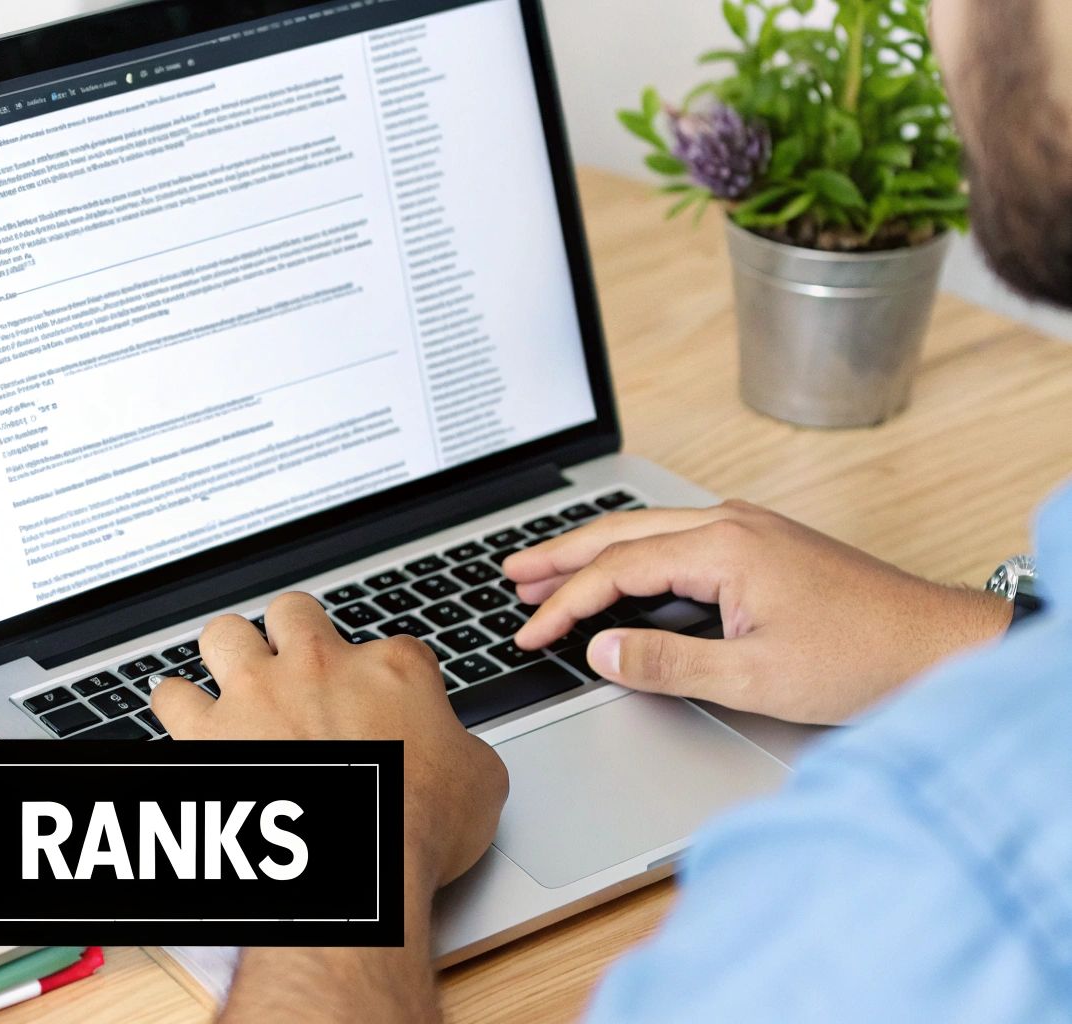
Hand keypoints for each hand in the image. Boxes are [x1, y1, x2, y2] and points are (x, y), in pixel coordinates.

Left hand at [150, 592, 507, 894]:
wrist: (356, 871)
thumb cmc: (414, 831)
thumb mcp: (479, 781)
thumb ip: (463, 747)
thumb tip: (458, 751)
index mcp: (391, 669)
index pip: (391, 646)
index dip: (384, 674)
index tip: (380, 702)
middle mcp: (318, 667)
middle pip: (294, 613)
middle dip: (292, 634)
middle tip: (295, 667)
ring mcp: (257, 694)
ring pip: (224, 635)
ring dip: (228, 657)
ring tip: (233, 682)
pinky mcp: (207, 733)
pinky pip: (170, 697)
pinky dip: (176, 707)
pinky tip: (184, 720)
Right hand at [504, 500, 1013, 723]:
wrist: (942, 645)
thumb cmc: (864, 657)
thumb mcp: (755, 676)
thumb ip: (668, 662)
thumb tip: (601, 653)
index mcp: (723, 546)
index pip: (616, 569)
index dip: (564, 604)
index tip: (530, 634)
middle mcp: (732, 524)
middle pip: (621, 530)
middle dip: (559, 554)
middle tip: (510, 574)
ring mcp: (751, 529)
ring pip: (648, 529)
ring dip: (594, 550)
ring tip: (547, 569)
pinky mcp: (766, 545)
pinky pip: (678, 537)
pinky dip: (634, 553)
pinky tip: (623, 572)